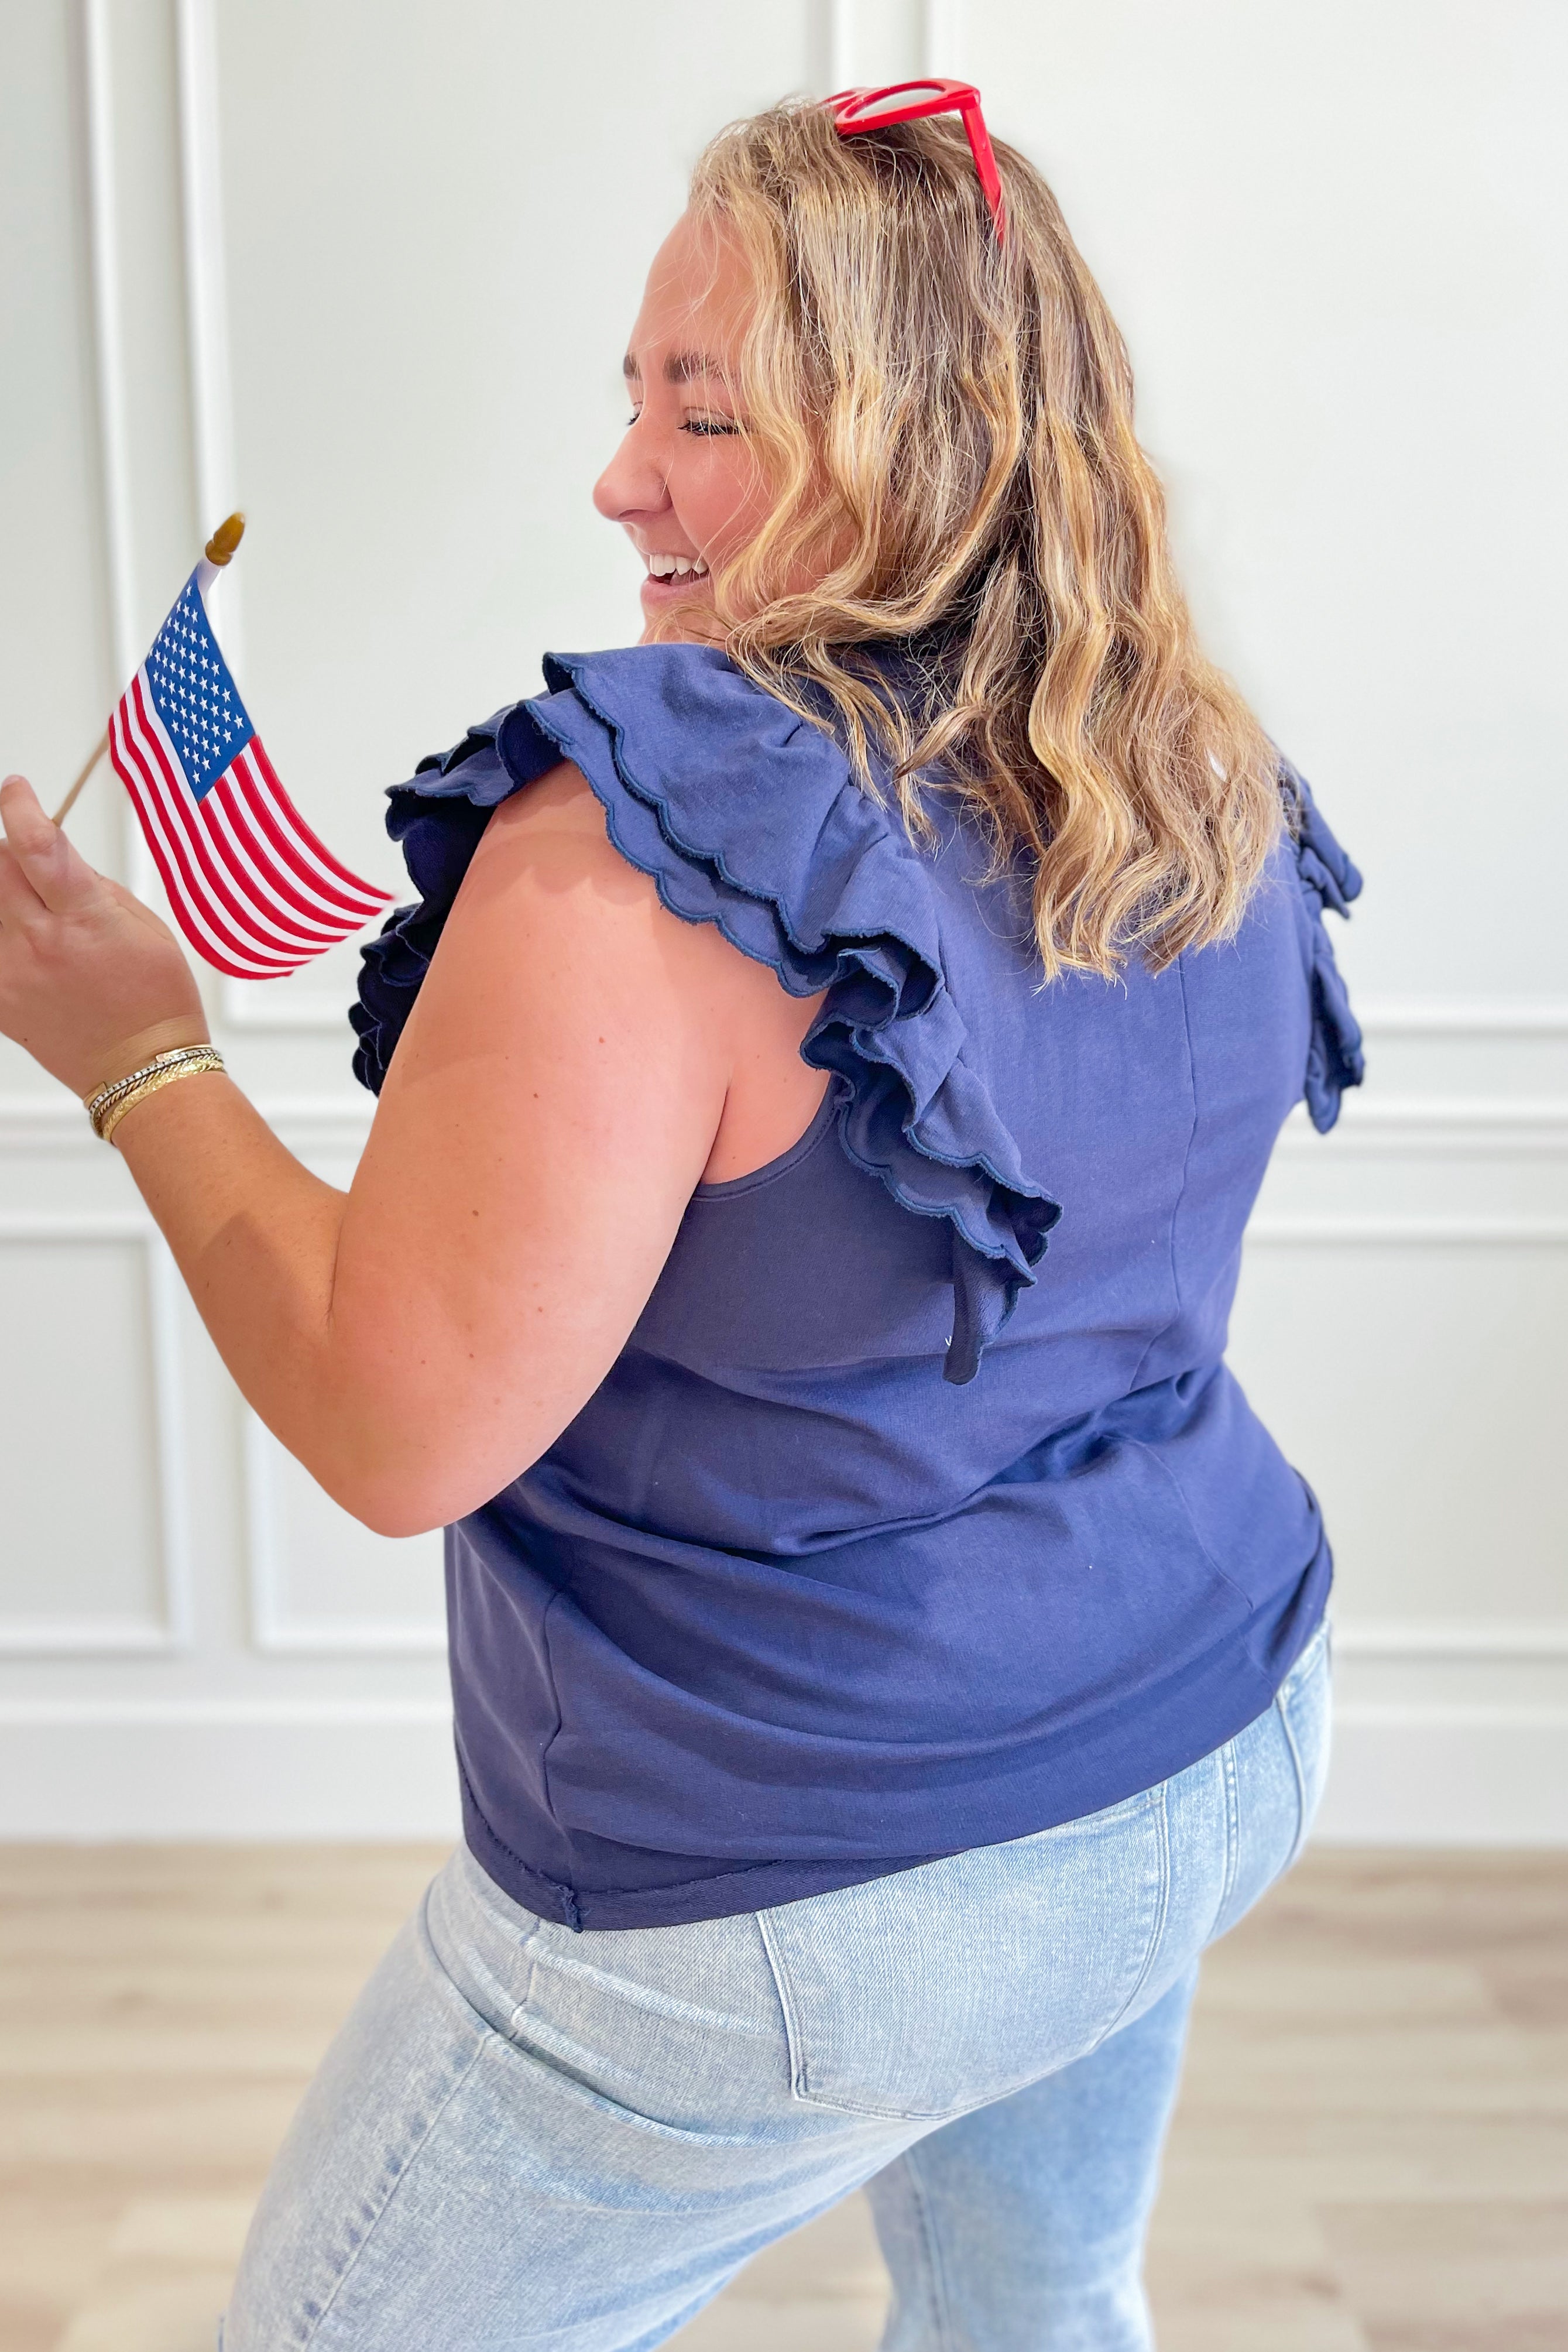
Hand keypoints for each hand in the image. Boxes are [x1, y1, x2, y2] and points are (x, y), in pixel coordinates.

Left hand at [0, 774, 207, 1097]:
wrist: (143, 1067)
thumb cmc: (155, 999)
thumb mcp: (145, 924)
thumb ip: (91, 885)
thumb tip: (52, 857)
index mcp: (84, 919)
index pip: (35, 844)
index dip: (19, 806)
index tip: (15, 790)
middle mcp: (39, 943)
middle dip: (11, 853)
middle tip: (32, 866)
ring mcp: (11, 973)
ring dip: (6, 897)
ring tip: (35, 917)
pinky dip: (5, 936)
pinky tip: (29, 949)